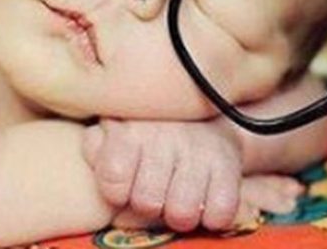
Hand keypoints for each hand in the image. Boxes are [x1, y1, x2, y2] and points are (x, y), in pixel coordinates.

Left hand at [82, 119, 242, 231]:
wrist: (200, 111)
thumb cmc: (147, 130)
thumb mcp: (113, 129)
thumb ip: (96, 145)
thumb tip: (96, 151)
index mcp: (131, 129)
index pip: (113, 181)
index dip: (116, 191)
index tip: (125, 180)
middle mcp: (165, 137)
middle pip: (147, 203)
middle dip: (148, 204)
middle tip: (154, 188)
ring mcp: (200, 151)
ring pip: (182, 213)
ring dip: (179, 212)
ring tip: (177, 194)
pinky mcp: (229, 165)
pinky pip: (220, 213)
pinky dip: (212, 214)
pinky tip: (203, 197)